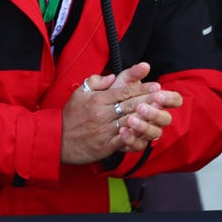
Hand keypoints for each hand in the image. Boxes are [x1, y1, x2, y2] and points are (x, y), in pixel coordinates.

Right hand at [62, 62, 178, 163]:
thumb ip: (95, 82)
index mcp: (96, 100)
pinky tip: (147, 132)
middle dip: (149, 100)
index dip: (141, 88)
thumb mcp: (78, 94)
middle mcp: (101, 113)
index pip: (123, 91)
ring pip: (130, 121)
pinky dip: (136, 136)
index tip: (156, 85)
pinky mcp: (105, 145)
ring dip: (146, 117)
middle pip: (130, 104)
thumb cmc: (69, 116)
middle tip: (164, 96)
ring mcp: (104, 130)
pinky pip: (124, 140)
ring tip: (161, 112)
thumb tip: (111, 76)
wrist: (57, 140)